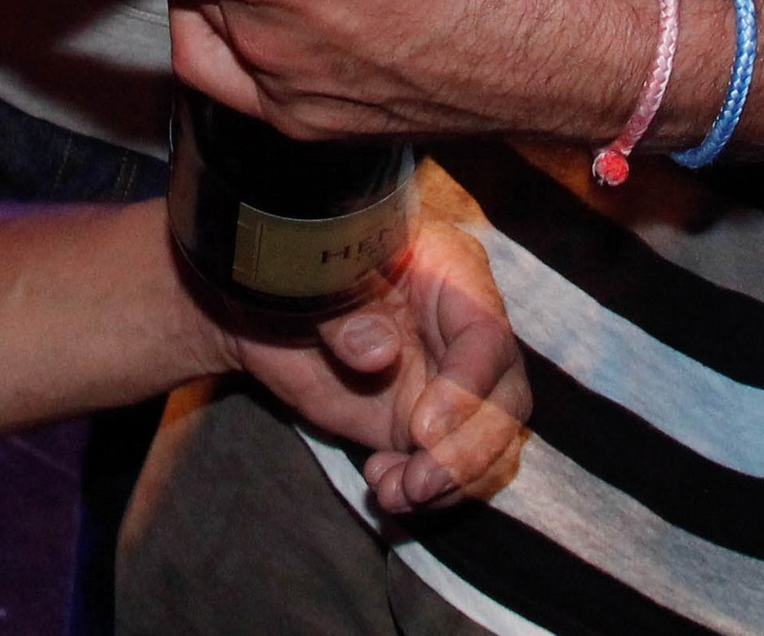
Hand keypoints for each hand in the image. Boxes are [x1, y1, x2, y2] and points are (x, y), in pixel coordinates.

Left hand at [220, 194, 528, 511]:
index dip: (466, 388)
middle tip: (419, 483)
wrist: (257, 309)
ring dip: (450, 481)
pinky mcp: (425, 423)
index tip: (422, 428)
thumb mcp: (308, 280)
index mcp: (449, 271)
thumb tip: (381, 353)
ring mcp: (448, 381)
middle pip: (506, 398)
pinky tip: (385, 487)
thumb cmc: (290, 273)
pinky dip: (426, 489)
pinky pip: (451, 467)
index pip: (486, 335)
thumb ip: (345, 313)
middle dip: (469, 452)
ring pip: (491, 442)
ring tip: (393, 493)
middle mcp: (461, 329)